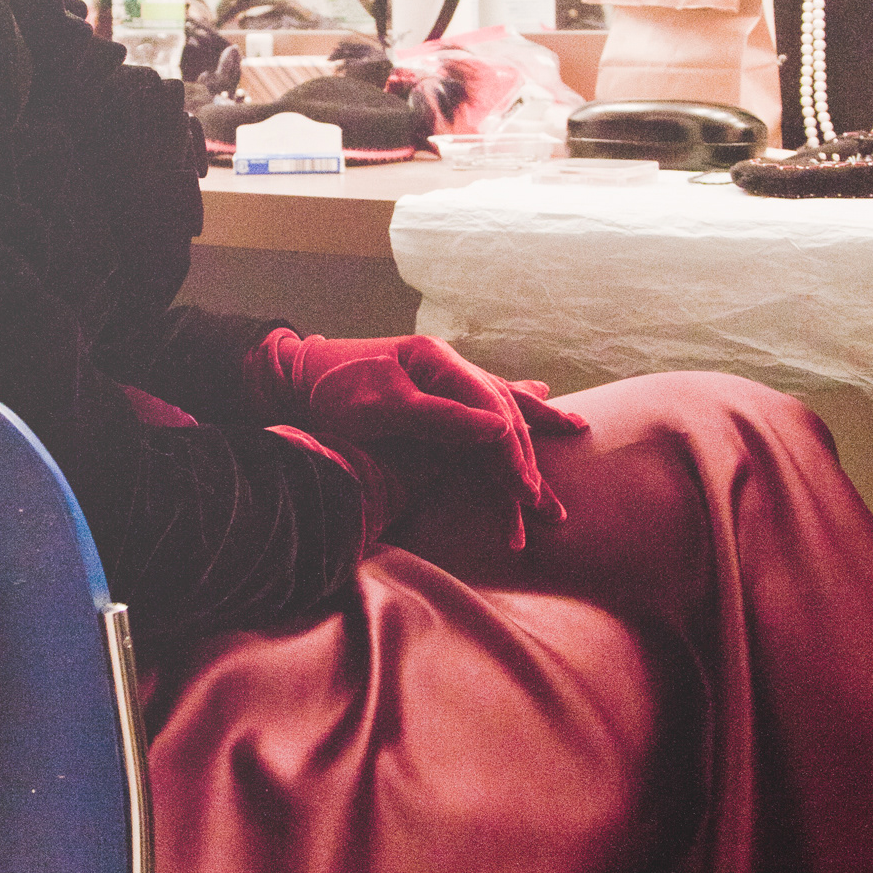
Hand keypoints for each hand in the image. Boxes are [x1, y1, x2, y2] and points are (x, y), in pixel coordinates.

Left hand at [248, 331, 585, 545]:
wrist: (294, 377)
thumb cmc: (332, 391)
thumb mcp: (380, 406)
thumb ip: (439, 417)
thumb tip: (500, 429)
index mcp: (437, 362)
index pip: (490, 415)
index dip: (511, 457)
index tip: (526, 496)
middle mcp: (446, 366)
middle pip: (501, 415)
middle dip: (528, 462)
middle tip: (552, 510)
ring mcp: (441, 377)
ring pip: (498, 407)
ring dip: (533, 430)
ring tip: (578, 427)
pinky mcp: (432, 394)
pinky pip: (483, 403)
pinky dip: (512, 406)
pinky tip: (536, 395)